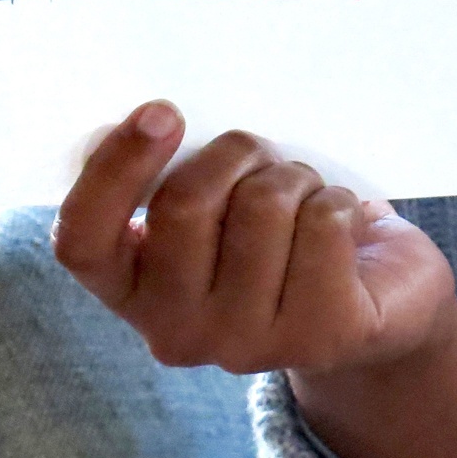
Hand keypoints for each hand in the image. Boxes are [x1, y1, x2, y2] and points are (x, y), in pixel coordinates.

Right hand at [52, 100, 456, 376]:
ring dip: (292, 179)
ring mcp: (246, 345)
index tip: (162, 112)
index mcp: (128, 289)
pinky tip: (340, 229)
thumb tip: (151, 123)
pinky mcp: (321, 337)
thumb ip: (167, 178)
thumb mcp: (204, 207)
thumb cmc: (268, 233)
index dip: (112, 169)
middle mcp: (175, 330)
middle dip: (234, 153)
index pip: (82, 238)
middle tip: (260, 158)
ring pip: (261, 206)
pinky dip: (337, 203)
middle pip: (184, 203)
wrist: (374, 303)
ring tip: (304, 200)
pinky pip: (321, 224)